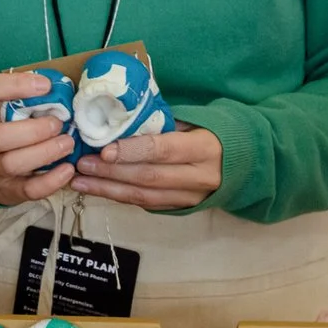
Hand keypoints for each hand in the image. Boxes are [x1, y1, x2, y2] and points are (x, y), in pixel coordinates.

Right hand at [0, 72, 76, 206]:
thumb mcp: (0, 110)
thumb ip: (23, 99)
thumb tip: (60, 88)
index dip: (15, 85)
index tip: (46, 85)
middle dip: (34, 130)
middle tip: (58, 123)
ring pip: (12, 163)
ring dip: (44, 153)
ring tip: (67, 143)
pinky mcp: (9, 190)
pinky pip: (28, 190)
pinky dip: (51, 181)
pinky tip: (68, 170)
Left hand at [73, 126, 221, 210]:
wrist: (246, 162)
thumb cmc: (213, 131)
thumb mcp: (196, 119)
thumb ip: (163, 122)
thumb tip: (120, 118)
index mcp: (204, 147)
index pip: (163, 150)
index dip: (132, 151)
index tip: (104, 149)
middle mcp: (199, 177)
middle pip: (149, 177)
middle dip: (111, 172)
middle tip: (82, 164)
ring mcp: (190, 197)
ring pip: (144, 196)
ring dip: (108, 190)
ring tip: (80, 181)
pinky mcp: (181, 208)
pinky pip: (146, 204)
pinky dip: (119, 197)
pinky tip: (98, 189)